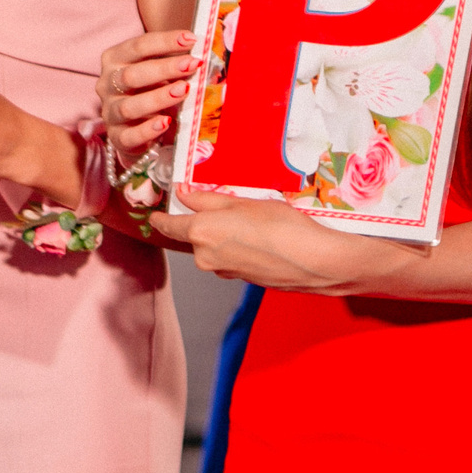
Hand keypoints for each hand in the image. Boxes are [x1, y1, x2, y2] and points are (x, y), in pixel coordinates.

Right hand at [97, 28, 197, 161]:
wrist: (137, 126)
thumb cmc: (151, 89)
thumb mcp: (160, 70)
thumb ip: (174, 60)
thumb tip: (201, 53)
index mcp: (115, 60)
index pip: (138, 46)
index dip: (165, 41)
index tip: (191, 39)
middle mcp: (106, 85)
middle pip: (131, 75)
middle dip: (164, 68)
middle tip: (192, 64)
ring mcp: (110, 112)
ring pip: (129, 106)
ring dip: (158, 97)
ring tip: (184, 90)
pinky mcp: (118, 137)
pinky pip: (130, 135)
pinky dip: (148, 129)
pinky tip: (166, 122)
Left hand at [149, 184, 418, 292]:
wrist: (315, 262)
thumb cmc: (284, 227)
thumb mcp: (244, 201)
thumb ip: (208, 198)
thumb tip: (183, 194)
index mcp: (200, 232)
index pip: (166, 226)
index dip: (160, 216)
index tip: (156, 210)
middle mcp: (204, 256)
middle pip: (191, 235)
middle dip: (201, 220)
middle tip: (219, 200)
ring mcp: (222, 270)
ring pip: (211, 246)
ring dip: (220, 233)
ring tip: (247, 217)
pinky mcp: (239, 278)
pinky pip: (227, 257)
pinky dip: (235, 245)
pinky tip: (257, 235)